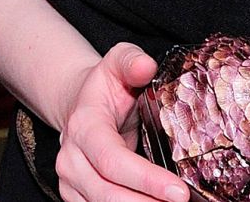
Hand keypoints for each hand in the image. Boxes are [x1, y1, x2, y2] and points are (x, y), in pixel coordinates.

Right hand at [55, 42, 188, 201]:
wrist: (80, 104)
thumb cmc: (107, 86)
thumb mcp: (118, 62)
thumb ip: (131, 60)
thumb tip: (146, 66)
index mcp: (84, 126)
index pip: (112, 160)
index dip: (146, 179)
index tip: (179, 192)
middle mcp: (70, 159)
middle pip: (107, 193)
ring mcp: (71, 181)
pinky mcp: (76, 197)